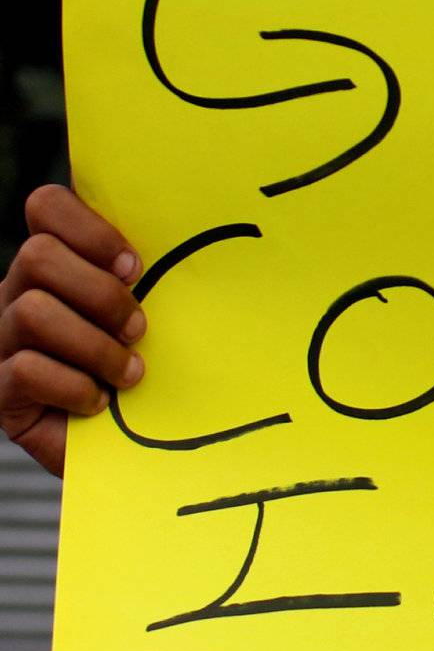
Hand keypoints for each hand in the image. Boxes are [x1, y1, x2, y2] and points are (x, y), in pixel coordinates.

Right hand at [0, 186, 146, 476]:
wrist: (125, 444)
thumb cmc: (140, 367)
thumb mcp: (148, 312)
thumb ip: (145, 275)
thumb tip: (196, 235)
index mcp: (56, 262)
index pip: (46, 206)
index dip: (88, 227)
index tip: (134, 265)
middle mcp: (18, 291)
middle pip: (37, 255)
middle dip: (100, 293)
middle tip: (138, 327)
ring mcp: (3, 339)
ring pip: (31, 311)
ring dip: (94, 345)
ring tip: (128, 373)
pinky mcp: (1, 390)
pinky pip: (26, 370)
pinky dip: (74, 387)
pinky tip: (98, 403)